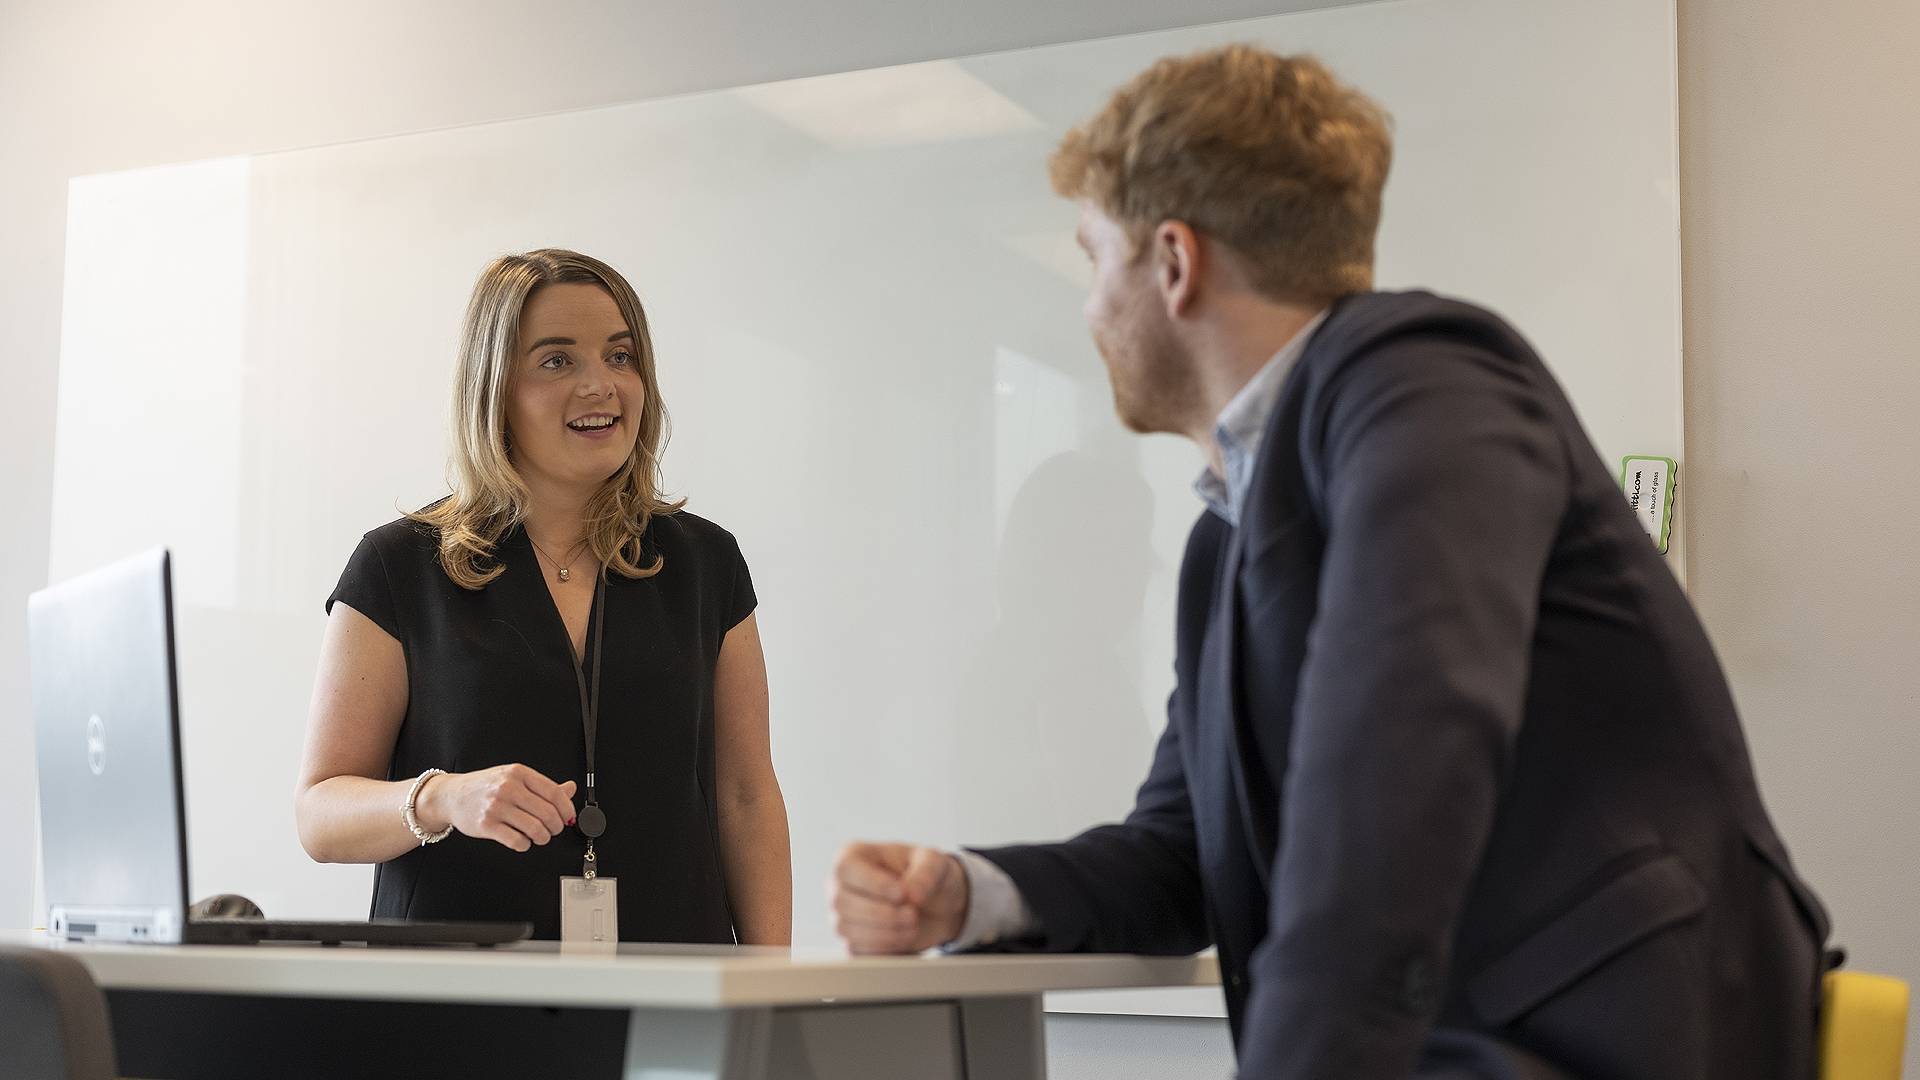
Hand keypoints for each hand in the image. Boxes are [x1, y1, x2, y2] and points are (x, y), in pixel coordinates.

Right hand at [417, 765, 576, 851]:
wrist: (451, 795)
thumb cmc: (485, 786)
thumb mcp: (515, 778)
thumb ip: (543, 786)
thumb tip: (570, 789)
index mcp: (519, 773)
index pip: (554, 793)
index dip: (567, 809)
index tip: (569, 818)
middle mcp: (508, 788)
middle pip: (547, 813)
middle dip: (556, 827)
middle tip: (553, 830)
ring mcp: (496, 807)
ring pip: (535, 829)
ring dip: (543, 838)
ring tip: (540, 837)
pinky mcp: (486, 825)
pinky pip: (517, 841)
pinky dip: (525, 845)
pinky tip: (522, 840)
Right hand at [829, 842, 968, 953]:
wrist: (937, 906)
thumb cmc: (928, 875)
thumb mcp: (935, 862)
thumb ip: (926, 872)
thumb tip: (912, 894)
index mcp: (854, 856)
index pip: (846, 868)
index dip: (873, 883)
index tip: (902, 894)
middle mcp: (841, 885)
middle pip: (842, 902)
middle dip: (881, 913)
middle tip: (912, 915)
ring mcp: (843, 915)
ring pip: (847, 928)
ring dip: (883, 933)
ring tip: (912, 928)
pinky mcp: (852, 941)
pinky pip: (855, 950)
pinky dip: (882, 948)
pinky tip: (904, 939)